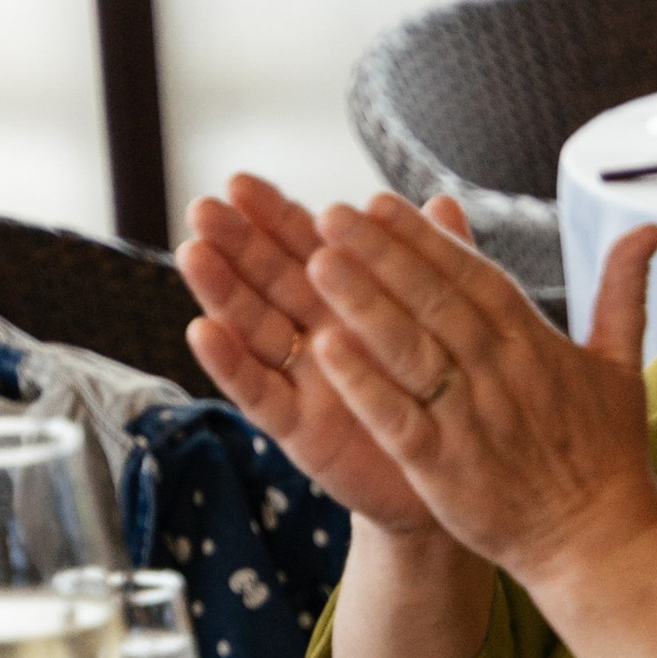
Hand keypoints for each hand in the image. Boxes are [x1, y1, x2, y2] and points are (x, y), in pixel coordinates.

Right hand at [176, 174, 440, 534]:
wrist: (462, 476)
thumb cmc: (444, 393)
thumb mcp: (446, 326)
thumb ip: (439, 267)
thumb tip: (445, 202)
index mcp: (350, 301)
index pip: (306, 247)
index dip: (274, 216)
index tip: (239, 181)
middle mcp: (317, 334)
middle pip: (268, 281)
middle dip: (235, 244)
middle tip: (202, 208)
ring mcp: (303, 380)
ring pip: (254, 328)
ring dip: (221, 292)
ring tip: (194, 254)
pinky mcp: (298, 429)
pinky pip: (260, 394)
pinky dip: (231, 364)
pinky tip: (204, 331)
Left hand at [299, 196, 656, 590]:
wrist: (599, 543)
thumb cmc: (609, 456)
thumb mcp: (624, 365)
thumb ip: (624, 291)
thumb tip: (649, 229)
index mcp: (536, 344)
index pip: (474, 276)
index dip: (426, 238)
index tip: (379, 203)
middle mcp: (502, 374)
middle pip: (435, 302)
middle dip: (382, 254)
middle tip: (332, 214)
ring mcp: (471, 421)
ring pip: (412, 351)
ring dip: (364, 304)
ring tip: (318, 263)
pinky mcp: (445, 468)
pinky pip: (398, 418)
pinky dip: (364, 384)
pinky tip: (327, 350)